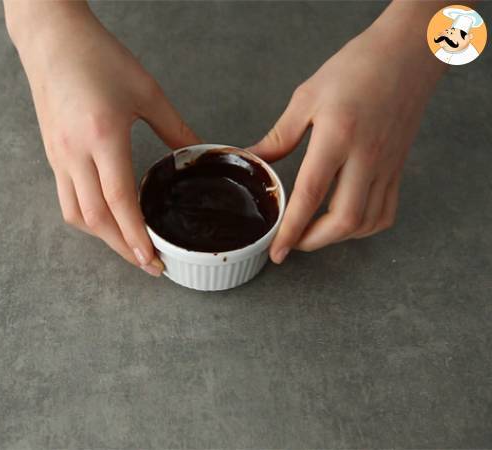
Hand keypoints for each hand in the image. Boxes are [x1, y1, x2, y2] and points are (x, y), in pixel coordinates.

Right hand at [6, 2, 199, 275]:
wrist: (52, 39)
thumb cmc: (98, 57)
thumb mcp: (147, 91)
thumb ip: (175, 128)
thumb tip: (197, 154)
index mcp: (102, 137)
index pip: (119, 202)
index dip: (137, 236)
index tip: (154, 260)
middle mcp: (75, 154)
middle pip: (96, 220)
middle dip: (123, 249)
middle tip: (149, 264)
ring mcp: (59, 157)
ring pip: (77, 215)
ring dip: (103, 238)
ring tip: (129, 247)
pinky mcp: (52, 155)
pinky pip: (66, 199)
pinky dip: (88, 219)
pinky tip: (106, 219)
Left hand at [248, 7, 444, 262]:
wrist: (406, 54)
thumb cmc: (355, 69)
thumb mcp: (307, 97)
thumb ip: (280, 136)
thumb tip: (254, 160)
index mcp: (337, 138)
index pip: (310, 195)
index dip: (291, 229)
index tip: (278, 253)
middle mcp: (365, 158)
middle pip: (344, 220)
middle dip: (314, 241)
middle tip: (293, 243)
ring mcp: (386, 166)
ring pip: (366, 222)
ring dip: (337, 237)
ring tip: (314, 234)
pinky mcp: (398, 169)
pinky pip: (386, 212)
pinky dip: (364, 228)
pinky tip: (347, 222)